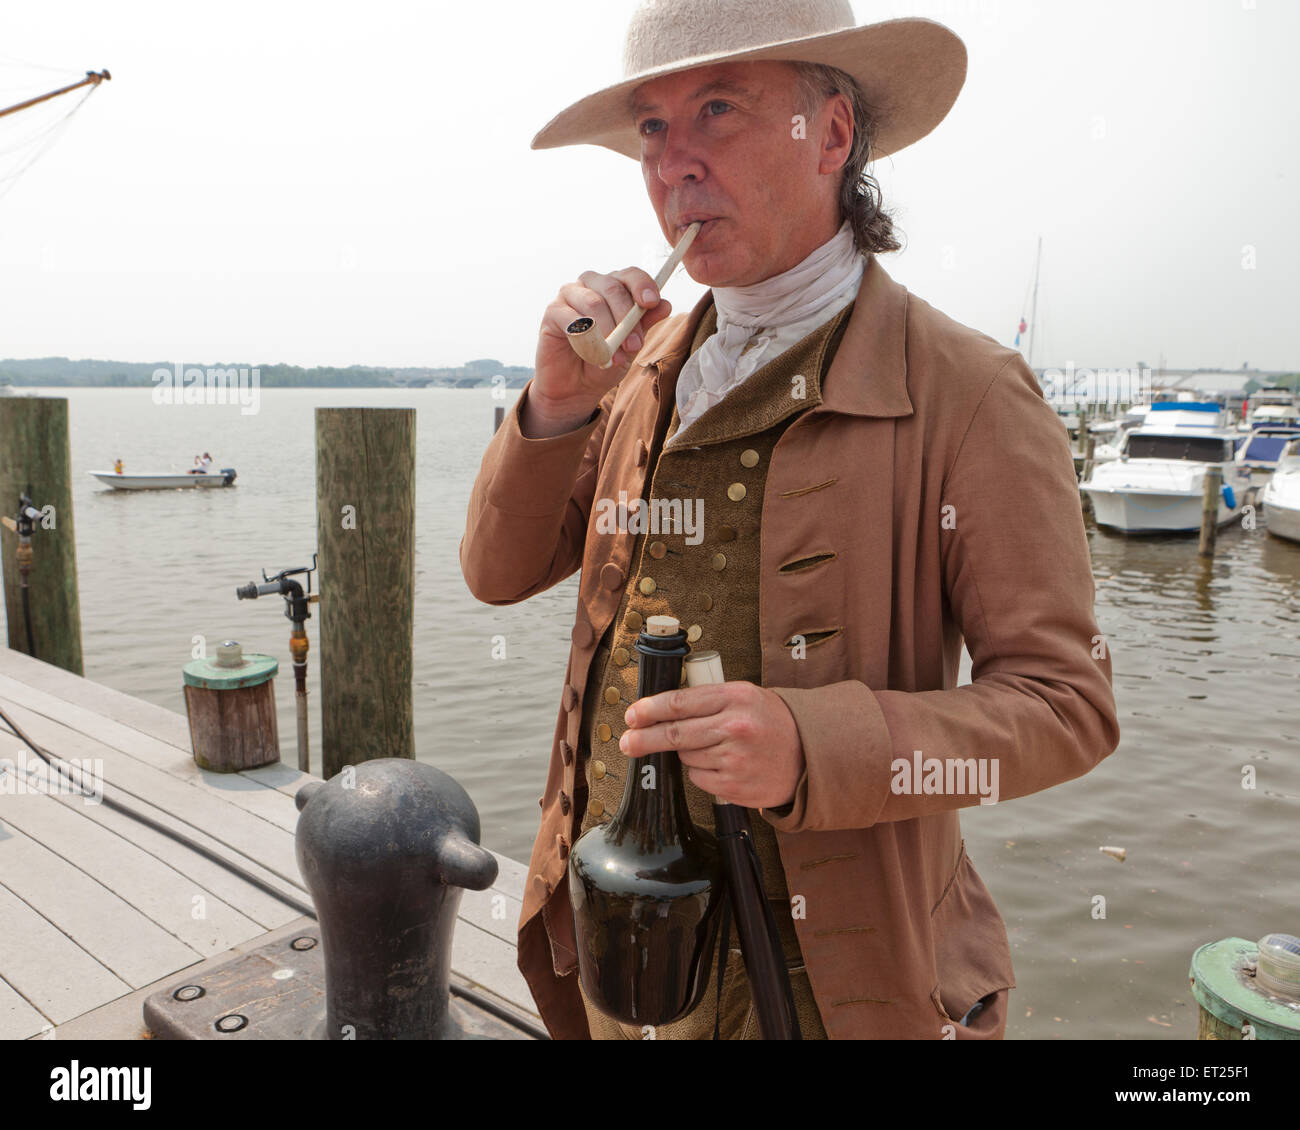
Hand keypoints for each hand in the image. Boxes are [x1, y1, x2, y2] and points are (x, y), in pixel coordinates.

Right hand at [524, 266, 673, 437]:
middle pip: (613, 287)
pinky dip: (584, 338)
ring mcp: (570, 294)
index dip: (642, 286)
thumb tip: (665, 305)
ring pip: (593, 303)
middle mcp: (592, 284)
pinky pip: (570, 318)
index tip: (651, 303)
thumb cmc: (605, 361)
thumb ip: (644, 324)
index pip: (631, 275)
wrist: (577, 386)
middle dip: (627, 318)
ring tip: (613, 358)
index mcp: (615, 286)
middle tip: (634, 345)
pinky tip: (592, 354)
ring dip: (607, 332)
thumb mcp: (631, 345)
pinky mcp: (552, 311)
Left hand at [620, 682, 803, 808]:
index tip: (632, 715)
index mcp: (735, 698)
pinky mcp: (734, 785)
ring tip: (709, 747)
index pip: (680, 702)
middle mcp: (735, 727)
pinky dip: (701, 772)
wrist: (808, 755)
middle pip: (675, 734)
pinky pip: (698, 778)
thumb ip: (708, 698)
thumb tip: (660, 707)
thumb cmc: (770, 722)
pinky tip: (721, 765)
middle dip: (644, 738)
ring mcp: (734, 758)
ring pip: (685, 757)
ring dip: (685, 753)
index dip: (649, 709)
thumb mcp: (745, 696)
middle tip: (627, 742)